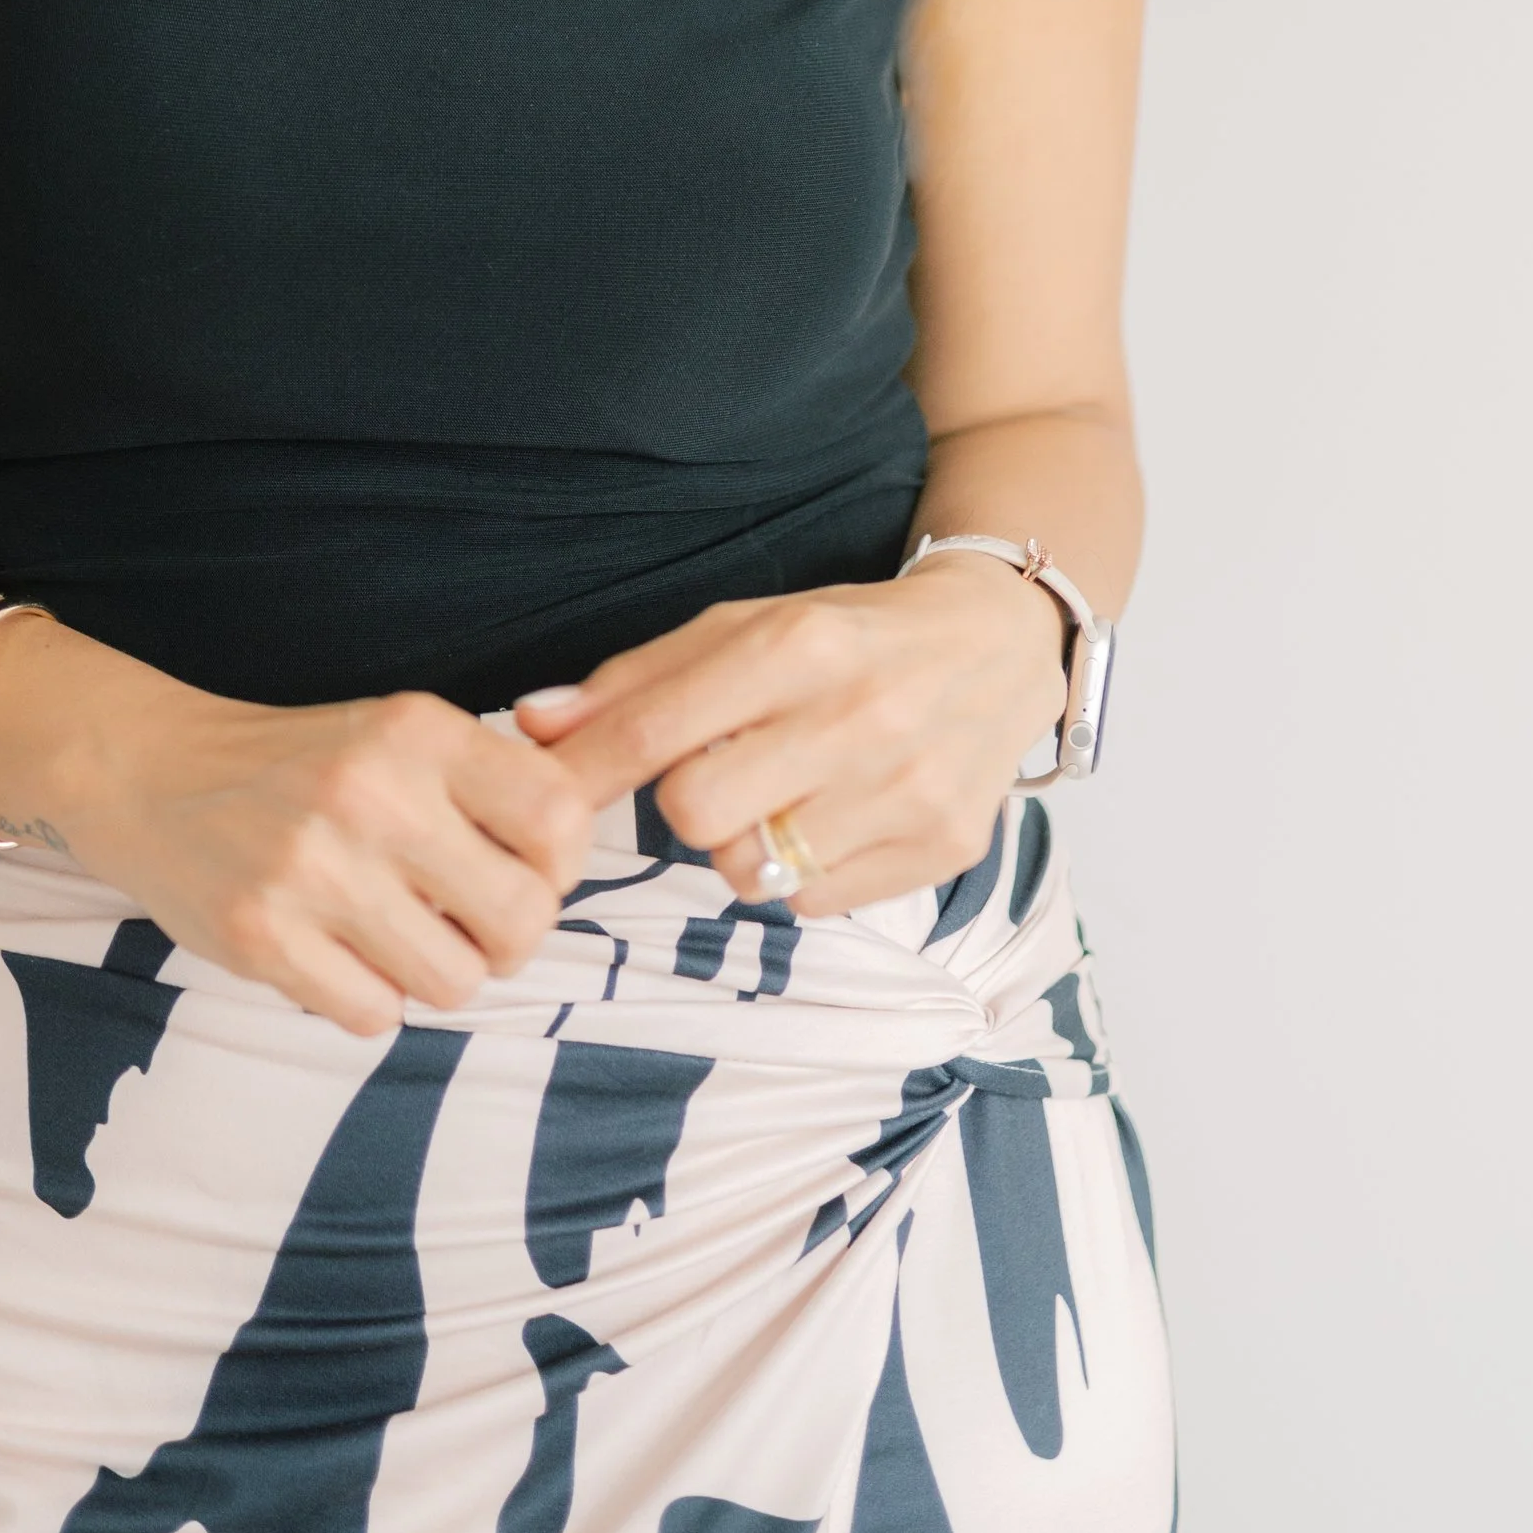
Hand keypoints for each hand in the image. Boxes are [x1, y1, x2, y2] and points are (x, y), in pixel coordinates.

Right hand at [0, 637, 597, 1038]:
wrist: (148, 768)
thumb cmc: (299, 763)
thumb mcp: (397, 733)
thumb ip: (490, 780)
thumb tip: (589, 838)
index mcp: (417, 730)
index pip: (559, 818)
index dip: (558, 865)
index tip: (519, 868)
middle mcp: (371, 793)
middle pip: (522, 921)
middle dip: (504, 939)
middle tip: (463, 921)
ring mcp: (313, 869)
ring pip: (454, 983)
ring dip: (433, 974)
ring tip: (391, 936)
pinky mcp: (261, 936)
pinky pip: (373, 1015)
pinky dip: (366, 999)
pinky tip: (333, 953)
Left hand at [513, 552, 1068, 912]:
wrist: (998, 647)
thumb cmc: (849, 637)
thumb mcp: (747, 628)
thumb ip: (638, 679)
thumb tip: (534, 726)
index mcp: (799, 644)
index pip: (658, 729)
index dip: (585, 770)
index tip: (545, 795)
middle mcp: (859, 716)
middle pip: (695, 814)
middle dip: (684, 806)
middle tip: (716, 776)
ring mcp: (908, 790)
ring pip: (754, 873)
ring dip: (745, 846)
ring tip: (783, 799)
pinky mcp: (945, 849)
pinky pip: (815, 904)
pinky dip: (805, 874)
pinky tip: (837, 818)